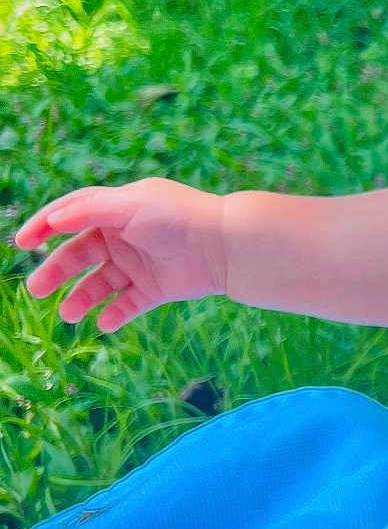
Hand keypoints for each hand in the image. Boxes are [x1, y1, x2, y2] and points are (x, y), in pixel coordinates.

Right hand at [14, 178, 227, 332]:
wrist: (224, 246)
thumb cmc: (177, 218)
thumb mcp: (131, 205)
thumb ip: (90, 210)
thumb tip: (54, 219)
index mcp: (118, 210)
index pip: (72, 215)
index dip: (45, 226)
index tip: (22, 242)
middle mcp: (126, 236)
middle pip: (80, 254)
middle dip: (57, 271)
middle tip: (36, 289)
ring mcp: (141, 264)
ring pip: (101, 284)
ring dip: (82, 298)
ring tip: (69, 314)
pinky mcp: (157, 288)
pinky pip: (128, 304)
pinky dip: (114, 314)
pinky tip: (103, 323)